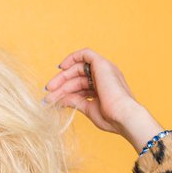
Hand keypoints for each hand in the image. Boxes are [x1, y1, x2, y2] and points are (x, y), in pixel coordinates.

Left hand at [43, 48, 163, 152]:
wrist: (124, 116)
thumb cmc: (111, 118)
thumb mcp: (88, 108)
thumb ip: (75, 101)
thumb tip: (61, 100)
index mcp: (104, 88)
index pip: (80, 86)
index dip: (65, 91)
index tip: (52, 98)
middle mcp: (105, 77)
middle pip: (77, 77)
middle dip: (60, 85)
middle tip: (47, 95)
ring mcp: (104, 70)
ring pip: (78, 68)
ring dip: (62, 78)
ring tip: (50, 89)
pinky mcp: (102, 64)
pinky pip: (86, 54)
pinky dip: (73, 57)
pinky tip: (61, 67)